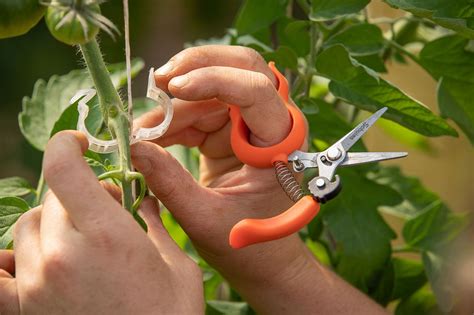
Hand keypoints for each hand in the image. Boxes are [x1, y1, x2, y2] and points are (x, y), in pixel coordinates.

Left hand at [0, 131, 203, 314]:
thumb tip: (142, 195)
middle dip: (77, 192)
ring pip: (26, 226)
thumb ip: (153, 222)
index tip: (80, 142)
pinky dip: (9, 260)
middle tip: (104, 206)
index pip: (64, 168)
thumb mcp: (175, 265)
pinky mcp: (24, 309)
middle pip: (51, 197)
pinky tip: (29, 261)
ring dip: (51, 221)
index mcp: (106, 235)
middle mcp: (62, 255)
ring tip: (79, 238)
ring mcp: (36, 284)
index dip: (67, 143)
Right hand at [131, 45, 385, 313]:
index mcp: (278, 145)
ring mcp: (248, 127)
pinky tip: (152, 136)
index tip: (172, 89)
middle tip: (160, 82)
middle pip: (242, 67)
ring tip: (143, 130)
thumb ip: (169, 183)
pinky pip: (198, 112)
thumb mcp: (204, 219)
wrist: (262, 260)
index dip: (214, 80)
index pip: (255, 90)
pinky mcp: (229, 134)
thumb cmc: (246, 247)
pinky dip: (172, 120)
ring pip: (213, 88)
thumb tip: (134, 146)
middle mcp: (269, 126)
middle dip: (198, 67)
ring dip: (175, 102)